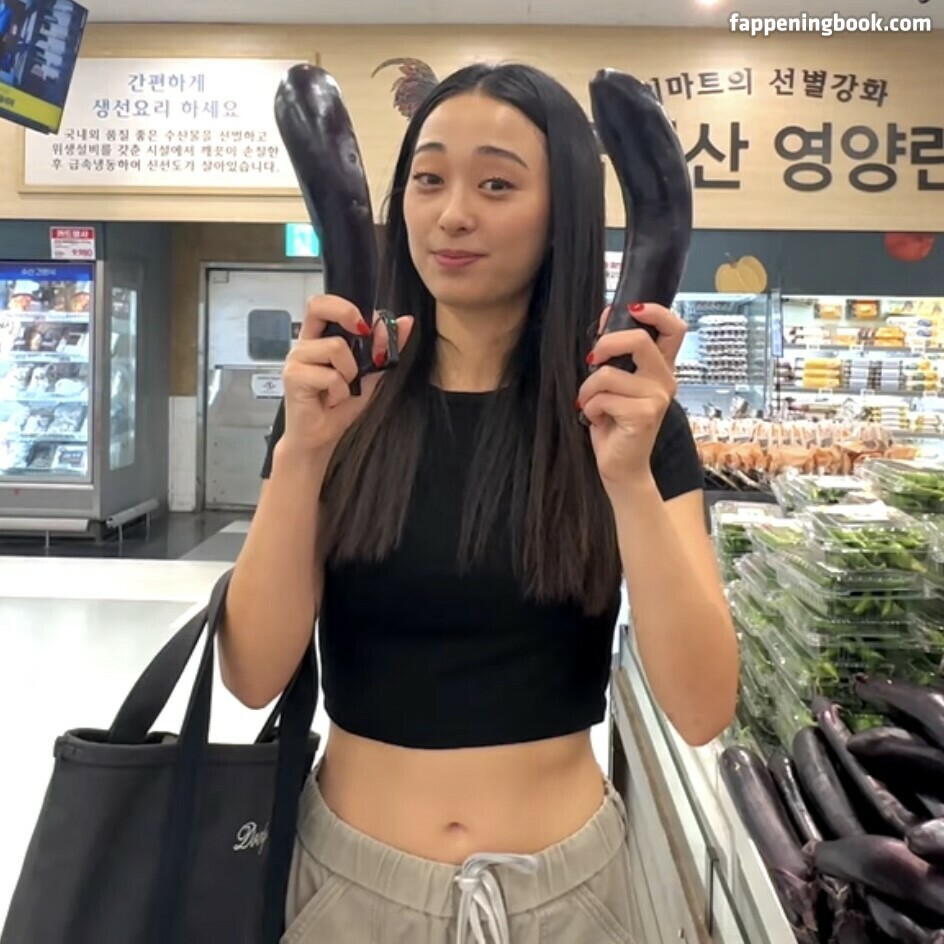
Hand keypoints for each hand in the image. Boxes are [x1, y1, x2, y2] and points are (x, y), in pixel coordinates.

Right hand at [280, 294, 414, 456]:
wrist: (323, 440)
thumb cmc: (341, 408)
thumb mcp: (372, 375)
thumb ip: (385, 348)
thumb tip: (405, 322)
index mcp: (319, 339)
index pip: (323, 305)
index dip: (345, 305)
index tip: (367, 324)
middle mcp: (305, 345)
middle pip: (317, 306)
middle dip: (347, 316)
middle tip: (362, 334)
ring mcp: (296, 359)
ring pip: (335, 346)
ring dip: (350, 372)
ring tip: (343, 390)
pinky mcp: (293, 377)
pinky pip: (330, 375)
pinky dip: (340, 391)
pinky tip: (332, 401)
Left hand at [577, 303, 684, 489]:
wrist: (621, 466)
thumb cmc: (614, 424)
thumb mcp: (613, 382)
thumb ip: (614, 351)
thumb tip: (608, 313)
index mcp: (660, 369)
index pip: (674, 329)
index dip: (655, 312)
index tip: (632, 308)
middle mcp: (664, 380)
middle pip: (639, 340)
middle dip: (606, 344)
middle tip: (591, 360)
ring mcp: (657, 397)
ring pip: (608, 373)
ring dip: (588, 389)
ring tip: (591, 404)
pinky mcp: (644, 414)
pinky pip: (604, 398)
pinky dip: (590, 408)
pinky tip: (596, 420)